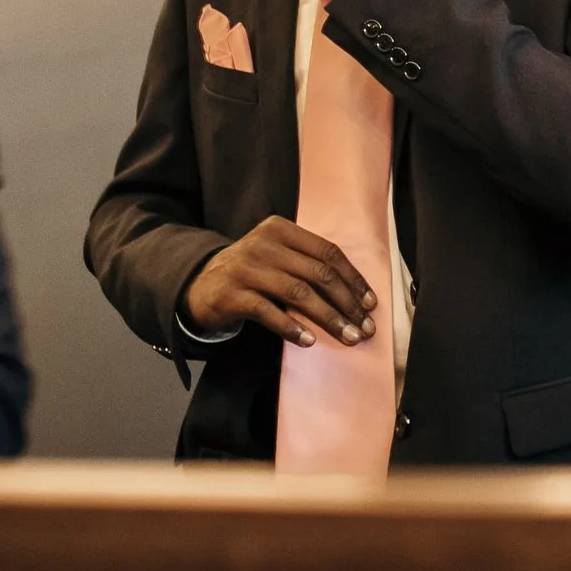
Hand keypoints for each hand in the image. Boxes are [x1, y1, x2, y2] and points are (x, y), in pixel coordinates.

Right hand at [181, 215, 378, 348]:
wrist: (200, 283)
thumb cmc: (251, 272)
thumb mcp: (277, 255)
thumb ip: (307, 264)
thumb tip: (356, 295)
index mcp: (281, 229)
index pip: (327, 252)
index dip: (353, 278)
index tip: (370, 303)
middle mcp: (264, 244)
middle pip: (318, 274)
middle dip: (347, 303)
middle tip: (364, 327)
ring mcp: (246, 268)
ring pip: (298, 294)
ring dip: (328, 318)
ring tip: (347, 337)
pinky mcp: (232, 294)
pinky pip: (269, 312)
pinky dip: (292, 327)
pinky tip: (309, 341)